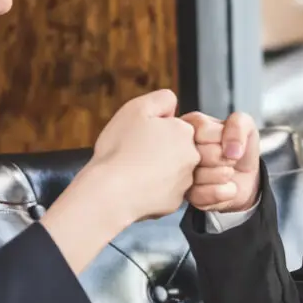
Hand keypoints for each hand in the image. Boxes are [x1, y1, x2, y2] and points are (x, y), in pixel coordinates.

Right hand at [87, 89, 199, 222]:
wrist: (110, 192)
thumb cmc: (120, 150)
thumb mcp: (137, 108)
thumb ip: (162, 100)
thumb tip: (173, 107)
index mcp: (184, 132)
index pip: (176, 127)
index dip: (156, 130)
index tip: (141, 137)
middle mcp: (191, 157)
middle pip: (177, 149)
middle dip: (161, 150)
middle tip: (136, 154)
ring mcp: (184, 182)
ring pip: (172, 171)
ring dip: (158, 170)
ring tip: (135, 172)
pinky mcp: (175, 203)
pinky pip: (165, 192)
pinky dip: (153, 190)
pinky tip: (137, 186)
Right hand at [181, 111, 260, 212]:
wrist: (245, 178)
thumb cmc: (239, 148)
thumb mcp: (246, 126)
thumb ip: (238, 125)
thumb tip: (230, 150)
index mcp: (190, 126)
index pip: (202, 130)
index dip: (222, 138)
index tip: (226, 141)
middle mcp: (179, 149)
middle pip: (199, 154)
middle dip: (223, 159)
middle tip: (227, 159)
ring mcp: (180, 174)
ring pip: (199, 176)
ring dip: (223, 176)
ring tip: (225, 172)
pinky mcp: (186, 196)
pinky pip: (202, 195)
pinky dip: (222, 192)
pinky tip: (223, 187)